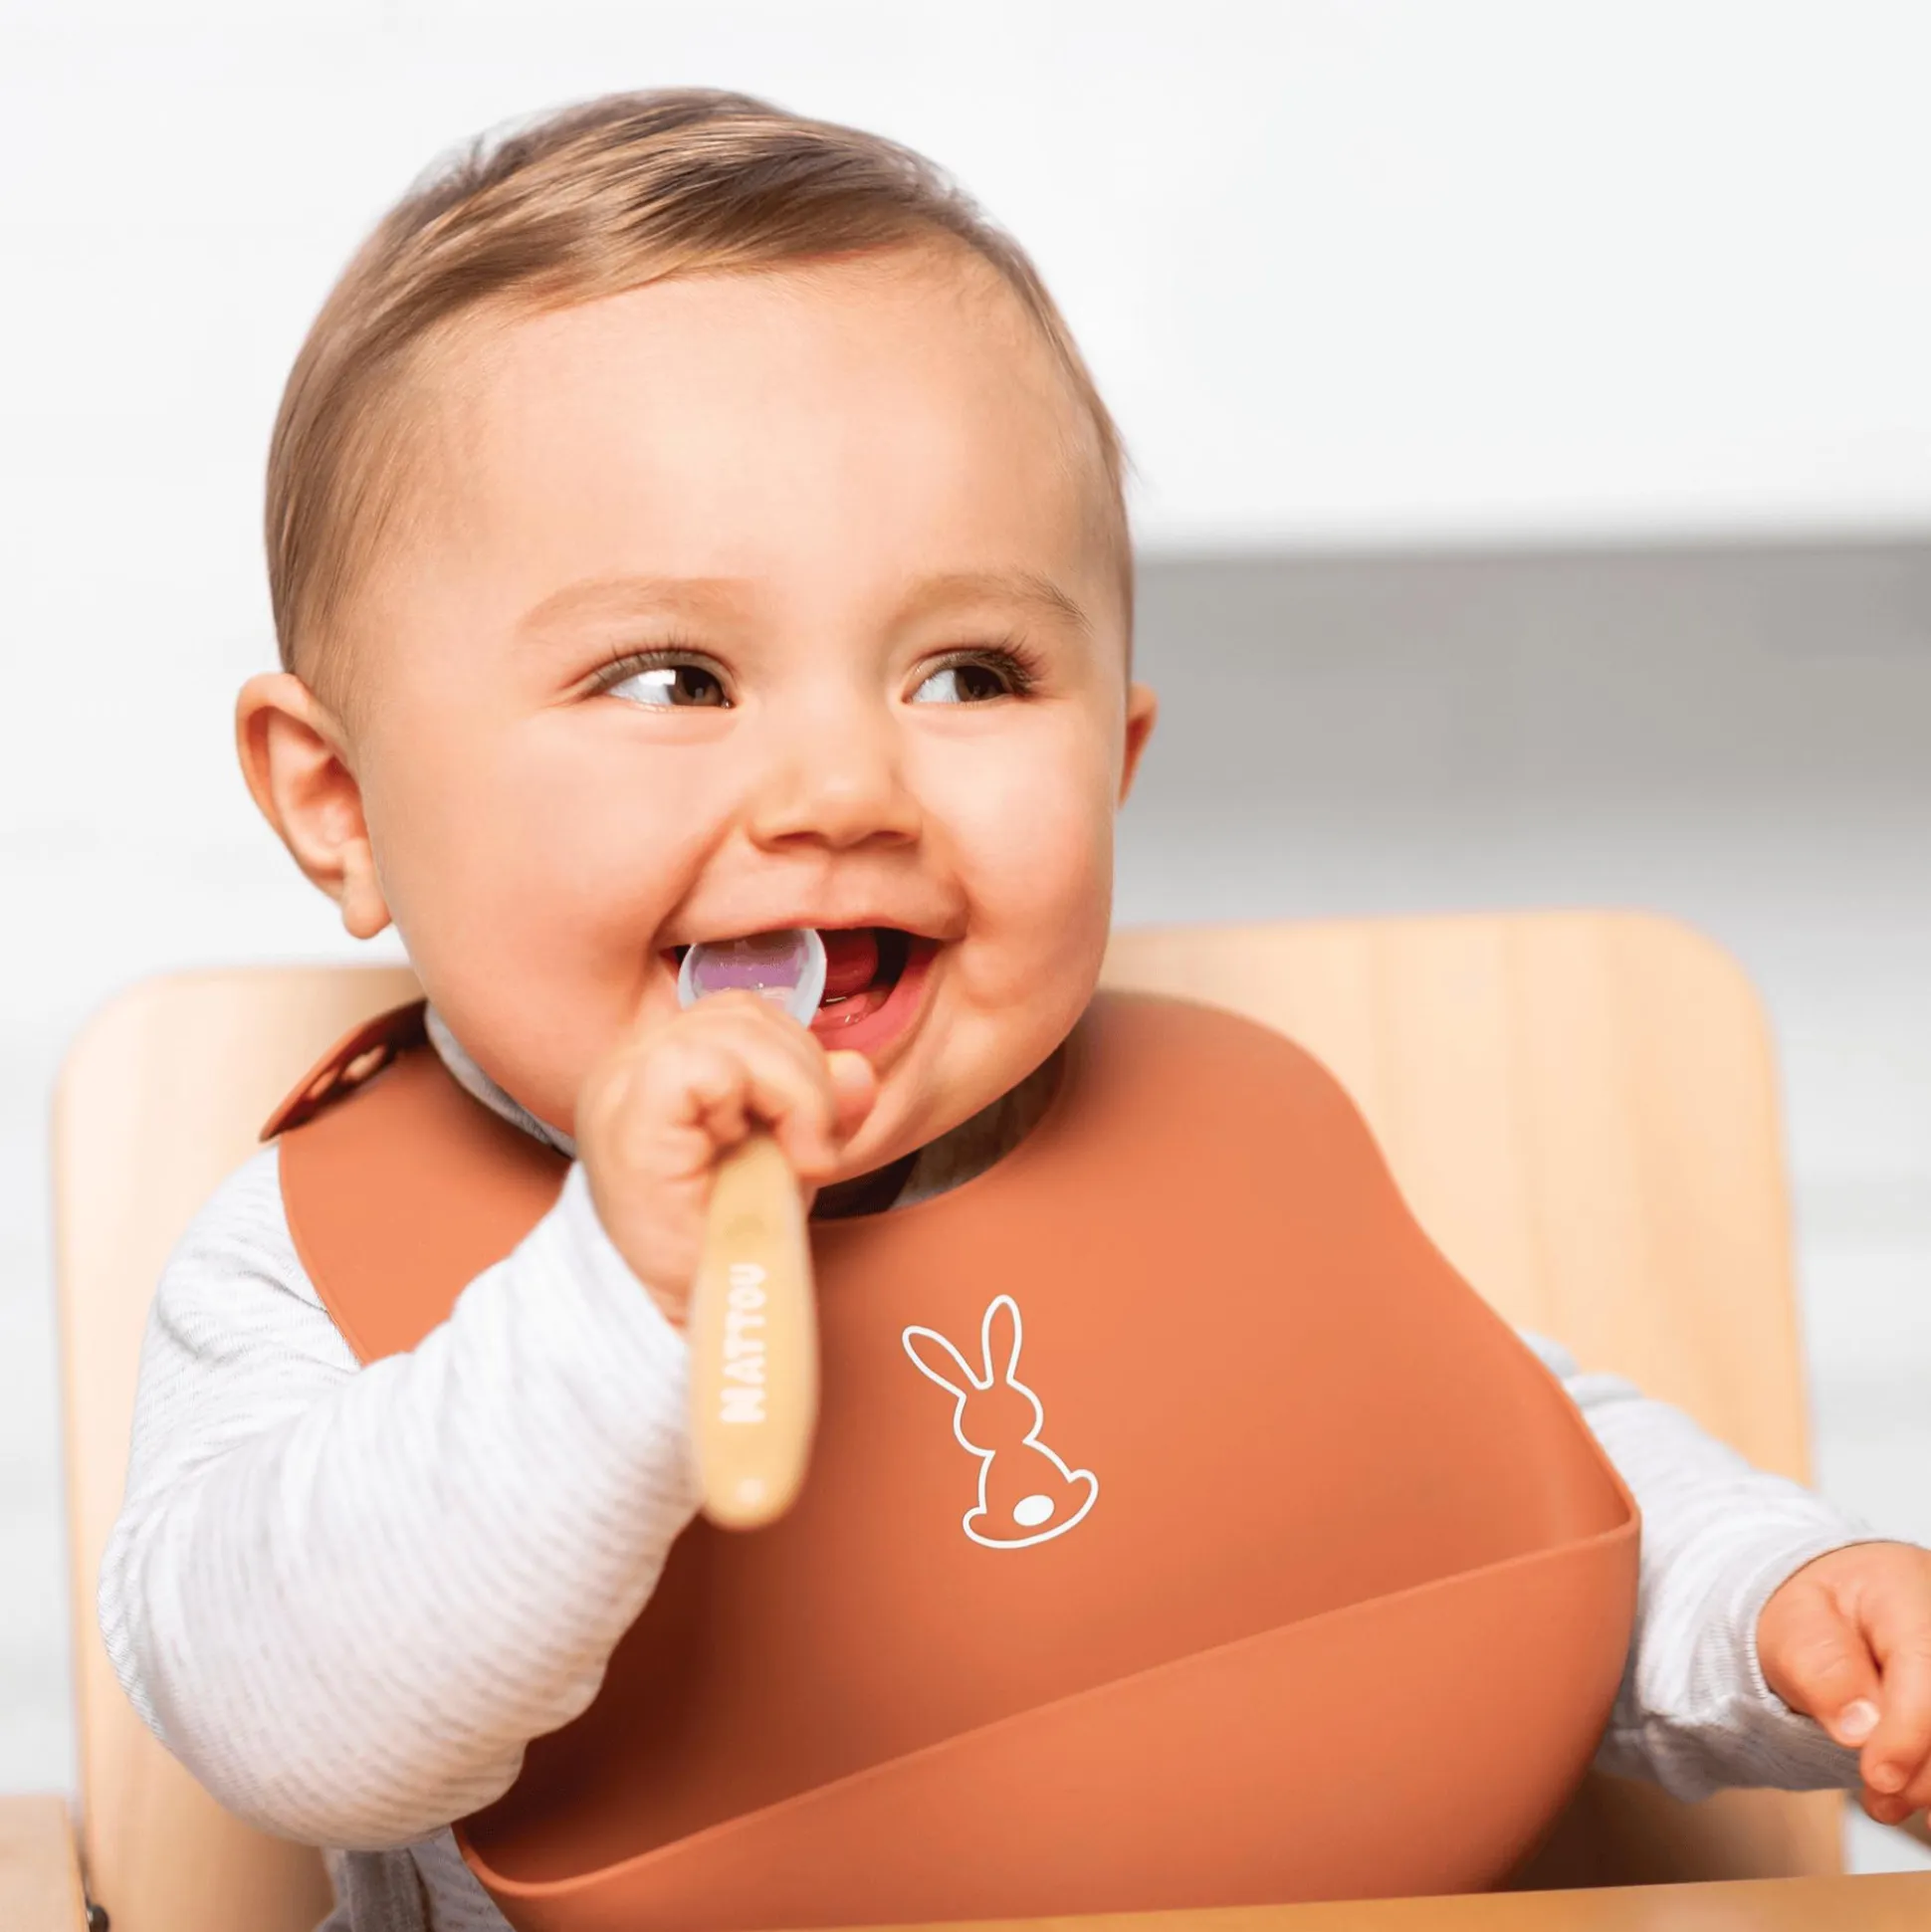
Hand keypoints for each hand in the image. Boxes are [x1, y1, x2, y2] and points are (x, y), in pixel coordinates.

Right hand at [575, 991, 876, 1324]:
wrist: (680, 1317)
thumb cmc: (722, 1241)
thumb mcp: (785, 1159)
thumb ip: (819, 1104)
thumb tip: (859, 1070)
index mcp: (662, 1064)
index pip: (743, 1015)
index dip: (796, 1060)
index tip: (810, 1134)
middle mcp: (631, 1063)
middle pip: (744, 1011)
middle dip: (805, 1075)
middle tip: (810, 1153)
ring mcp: (624, 1083)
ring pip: (735, 1026)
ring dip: (794, 1091)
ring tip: (793, 1159)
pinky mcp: (630, 1114)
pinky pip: (709, 1065)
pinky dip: (761, 1103)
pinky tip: (764, 1158)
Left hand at [1758, 1541, 1930, 1824]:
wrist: (1837, 1612)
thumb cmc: (1815, 1617)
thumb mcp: (1792, 1627)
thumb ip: (1820, 1669)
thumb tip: (1859, 1730)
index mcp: (1906, 1594)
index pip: (1925, 1666)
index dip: (1909, 1731)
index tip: (1877, 1776)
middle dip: (1924, 1770)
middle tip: (1878, 1800)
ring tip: (1885, 1802)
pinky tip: (1913, 1800)